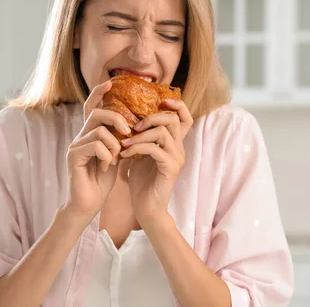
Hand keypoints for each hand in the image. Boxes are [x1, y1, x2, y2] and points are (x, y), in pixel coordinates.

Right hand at [65, 80, 130, 219]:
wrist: (88, 203)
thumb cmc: (102, 180)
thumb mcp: (116, 155)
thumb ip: (120, 139)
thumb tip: (134, 124)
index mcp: (91, 133)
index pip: (92, 106)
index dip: (99, 93)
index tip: (111, 83)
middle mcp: (80, 136)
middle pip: (97, 113)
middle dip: (116, 119)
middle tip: (128, 132)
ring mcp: (75, 145)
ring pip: (99, 130)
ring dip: (114, 144)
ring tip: (115, 158)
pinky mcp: (73, 156)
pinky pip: (95, 145)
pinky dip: (106, 156)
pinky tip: (105, 168)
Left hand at [119, 99, 192, 224]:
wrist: (146, 208)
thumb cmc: (142, 181)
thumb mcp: (141, 153)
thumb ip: (142, 137)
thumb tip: (128, 117)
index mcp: (174, 142)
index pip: (185, 117)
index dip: (176, 105)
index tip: (160, 101)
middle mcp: (179, 148)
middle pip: (173, 119)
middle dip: (151, 117)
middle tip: (133, 126)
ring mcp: (176, 158)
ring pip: (162, 132)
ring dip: (140, 134)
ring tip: (125, 141)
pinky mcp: (170, 169)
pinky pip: (154, 149)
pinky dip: (136, 148)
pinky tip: (125, 154)